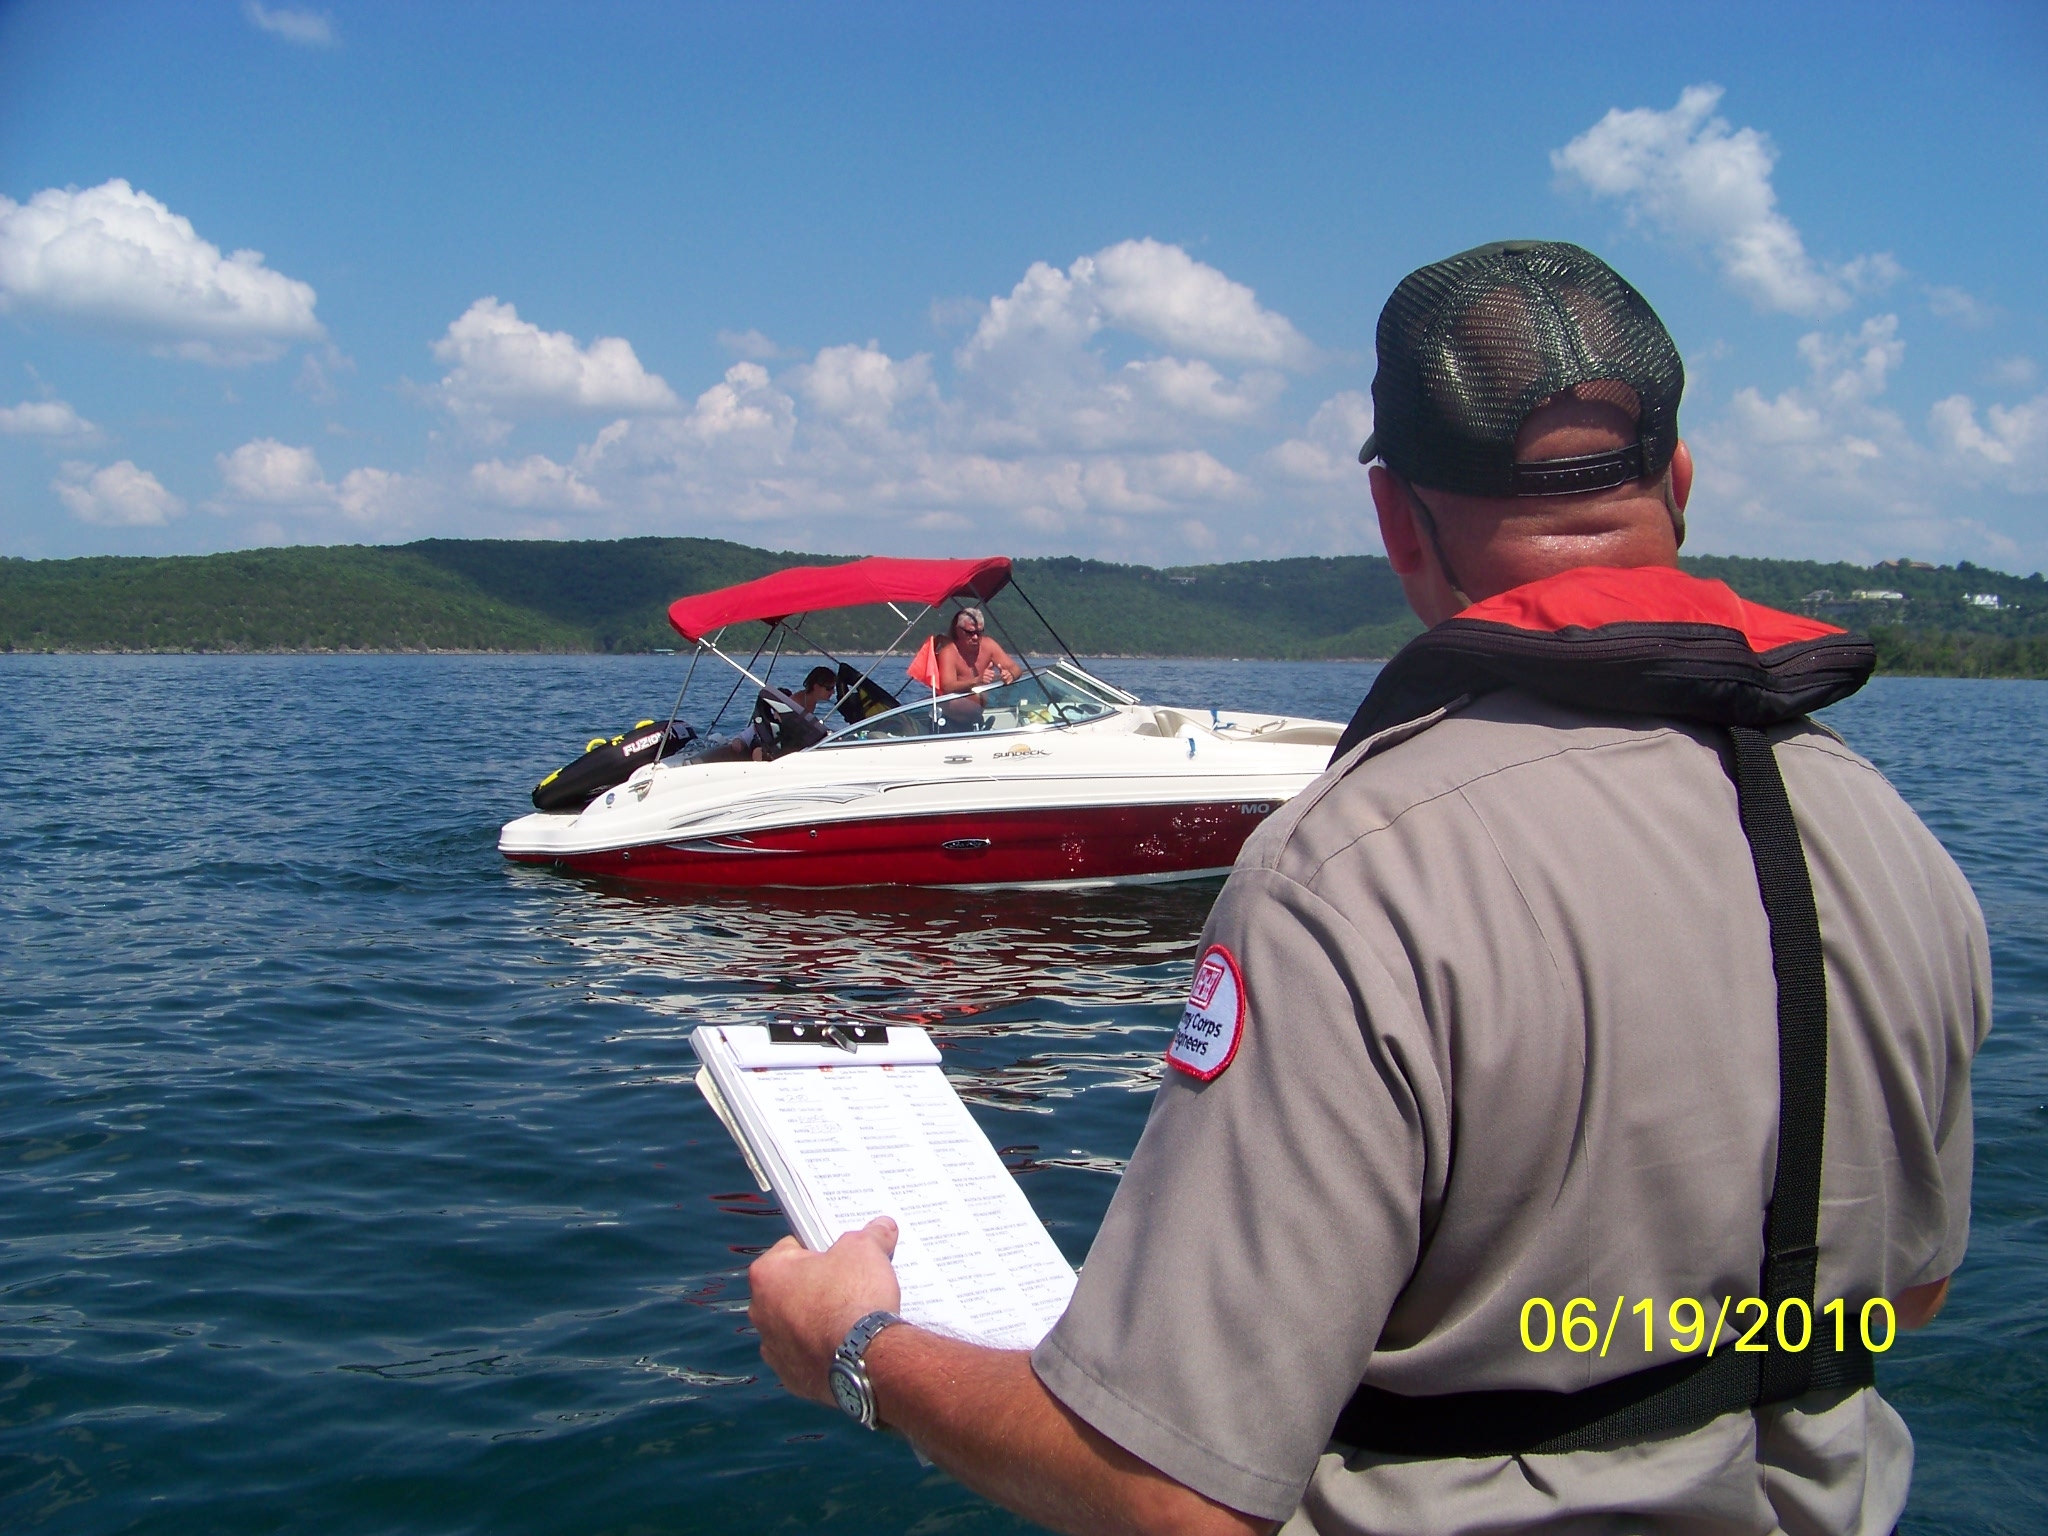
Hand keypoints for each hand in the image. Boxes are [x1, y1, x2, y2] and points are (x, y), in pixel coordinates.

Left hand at [748, 1217, 901, 1403]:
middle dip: (816, 1285)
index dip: (821, 1248)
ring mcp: (774, 1349)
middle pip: (792, 1288)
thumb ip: (871, 1234)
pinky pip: (806, 1356)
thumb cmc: (854, 1298)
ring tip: (850, 1318)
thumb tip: (882, 1227)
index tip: (841, 1255)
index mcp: (767, 1274)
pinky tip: (847, 1346)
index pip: (792, 1248)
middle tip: (849, 1284)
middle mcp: (760, 1312)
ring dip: (816, 1320)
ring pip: (796, 1325)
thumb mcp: (867, 1250)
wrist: (864, 1360)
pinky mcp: (791, 1378)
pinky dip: (822, 1351)